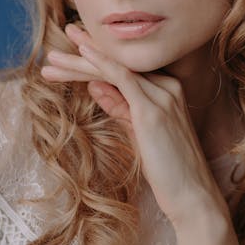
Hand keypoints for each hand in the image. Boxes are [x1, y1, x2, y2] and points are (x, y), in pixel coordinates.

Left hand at [41, 24, 228, 227]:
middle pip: (118, 66)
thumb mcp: (139, 133)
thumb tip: (95, 86)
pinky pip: (123, 77)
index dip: (94, 62)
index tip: (67, 58)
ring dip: (81, 62)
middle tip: (55, 49)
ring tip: (52, 59)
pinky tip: (83, 51)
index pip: (124, 71)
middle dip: (84, 54)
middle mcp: (167, 87)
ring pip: (115, 69)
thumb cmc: (169, 170)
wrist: (192, 195)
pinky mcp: (152, 110)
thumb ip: (119, 107)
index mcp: (166, 90)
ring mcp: (162, 96)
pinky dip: (101, 62)